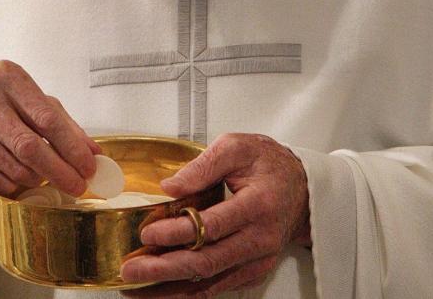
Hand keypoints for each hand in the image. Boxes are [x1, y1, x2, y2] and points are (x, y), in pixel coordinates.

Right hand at [0, 60, 100, 203]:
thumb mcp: (31, 105)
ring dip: (38, 178)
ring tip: (44, 176)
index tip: (89, 166)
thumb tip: (94, 153)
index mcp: (7, 77)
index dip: (72, 147)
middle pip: (31, 146)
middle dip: (60, 171)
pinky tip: (18, 178)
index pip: (47, 118)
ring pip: (16, 167)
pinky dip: (16, 185)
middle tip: (78, 185)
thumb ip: (64, 125)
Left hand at [120, 133, 308, 296]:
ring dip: (170, 287)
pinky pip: (218, 287)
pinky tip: (162, 292)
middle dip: (165, 268)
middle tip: (131, 270)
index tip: (148, 232)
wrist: (301, 188)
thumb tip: (169, 187)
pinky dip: (187, 292)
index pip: (212, 225)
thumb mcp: (237, 147)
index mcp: (258, 204)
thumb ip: (203, 166)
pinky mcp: (252, 270)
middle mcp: (260, 238)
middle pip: (208, 261)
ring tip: (137, 288)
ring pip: (210, 281)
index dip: (177, 233)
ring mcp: (258, 259)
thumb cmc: (269, 165)